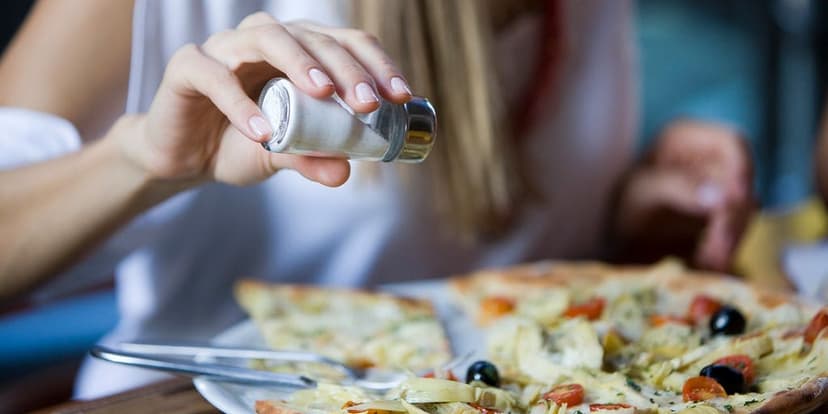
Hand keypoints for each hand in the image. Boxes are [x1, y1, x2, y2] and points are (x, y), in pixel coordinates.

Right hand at [118, 13, 412, 186]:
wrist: (181, 158)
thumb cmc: (238, 144)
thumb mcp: (282, 155)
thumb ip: (311, 159)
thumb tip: (345, 173)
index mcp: (298, 52)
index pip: (345, 43)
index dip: (376, 65)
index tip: (401, 97)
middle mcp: (265, 40)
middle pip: (312, 37)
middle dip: (346, 67)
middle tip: (368, 103)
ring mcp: (224, 48)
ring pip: (266, 37)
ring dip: (299, 62)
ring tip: (323, 94)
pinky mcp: (187, 67)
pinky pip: (214, 76)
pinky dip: (239, 103)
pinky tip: (262, 131)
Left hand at [614, 120, 754, 271]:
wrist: (617, 234)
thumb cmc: (624, 202)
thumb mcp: (642, 191)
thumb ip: (678, 187)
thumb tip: (720, 195)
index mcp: (687, 138)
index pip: (732, 144)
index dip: (742, 170)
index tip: (736, 202)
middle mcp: (709, 156)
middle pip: (742, 183)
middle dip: (732, 219)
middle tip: (718, 251)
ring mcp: (720, 185)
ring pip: (743, 210)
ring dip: (730, 239)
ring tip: (708, 263)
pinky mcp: (723, 213)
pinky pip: (735, 229)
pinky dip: (725, 248)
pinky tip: (709, 263)